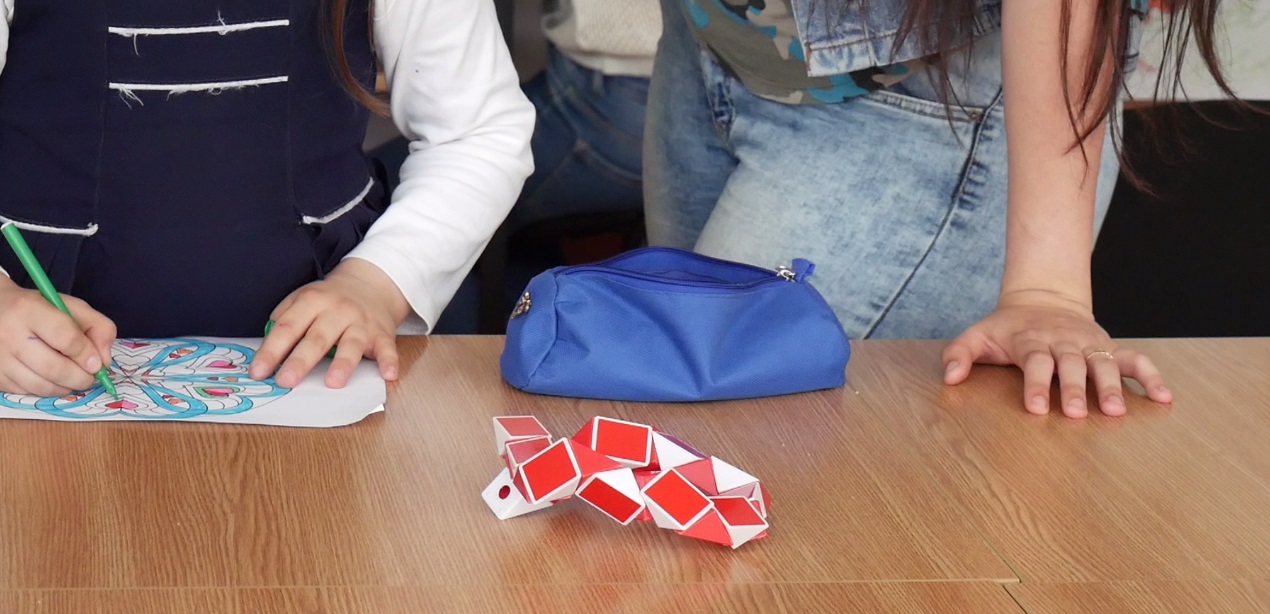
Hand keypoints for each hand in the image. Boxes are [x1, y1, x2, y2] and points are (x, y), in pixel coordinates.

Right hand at [0, 278, 116, 395]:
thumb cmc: (41, 309)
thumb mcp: (72, 307)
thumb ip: (98, 327)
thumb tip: (104, 361)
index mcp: (28, 310)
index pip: (66, 338)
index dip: (87, 355)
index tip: (97, 364)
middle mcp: (8, 334)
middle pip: (54, 368)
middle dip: (81, 378)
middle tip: (90, 378)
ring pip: (40, 386)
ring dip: (65, 388)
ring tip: (74, 379)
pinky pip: (26, 392)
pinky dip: (46, 390)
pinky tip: (52, 379)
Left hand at [249, 259, 409, 388]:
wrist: (371, 285)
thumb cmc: (330, 300)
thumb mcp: (303, 299)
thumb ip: (284, 319)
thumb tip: (265, 350)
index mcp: (312, 301)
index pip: (288, 327)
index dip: (271, 350)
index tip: (258, 372)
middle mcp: (337, 310)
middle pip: (317, 338)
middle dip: (300, 361)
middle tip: (285, 381)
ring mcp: (362, 322)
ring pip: (351, 344)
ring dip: (343, 364)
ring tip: (332, 383)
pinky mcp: (383, 334)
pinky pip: (387, 349)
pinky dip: (389, 361)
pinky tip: (388, 374)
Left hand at [941, 289, 1172, 417]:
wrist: (1042, 300)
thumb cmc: (1006, 328)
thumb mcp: (977, 335)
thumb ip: (959, 354)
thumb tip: (949, 377)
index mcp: (1031, 341)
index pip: (1034, 362)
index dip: (1036, 384)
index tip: (1037, 408)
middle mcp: (1063, 342)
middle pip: (1071, 364)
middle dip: (1075, 388)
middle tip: (1078, 413)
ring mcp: (1088, 344)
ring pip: (1103, 363)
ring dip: (1112, 386)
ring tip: (1117, 411)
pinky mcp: (1108, 347)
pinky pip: (1133, 359)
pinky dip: (1149, 376)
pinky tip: (1164, 397)